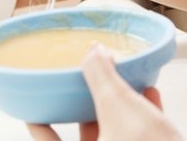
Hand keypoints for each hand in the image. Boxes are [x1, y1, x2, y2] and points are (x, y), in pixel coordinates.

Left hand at [28, 44, 181, 140]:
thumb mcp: (116, 103)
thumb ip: (100, 75)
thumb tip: (93, 54)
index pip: (47, 140)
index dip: (39, 122)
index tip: (36, 107)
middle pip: (86, 133)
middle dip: (89, 105)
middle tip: (85, 85)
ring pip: (116, 133)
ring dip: (120, 107)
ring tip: (123, 84)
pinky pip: (140, 137)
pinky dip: (144, 117)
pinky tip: (150, 98)